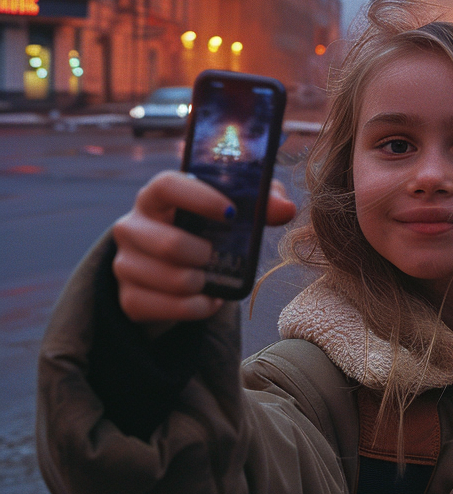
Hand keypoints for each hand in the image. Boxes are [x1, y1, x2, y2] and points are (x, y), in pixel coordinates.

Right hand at [111, 171, 296, 330]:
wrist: (178, 269)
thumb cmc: (209, 228)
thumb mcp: (237, 209)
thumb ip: (263, 201)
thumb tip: (285, 209)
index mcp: (157, 195)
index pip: (166, 185)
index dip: (199, 197)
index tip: (231, 213)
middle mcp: (132, 226)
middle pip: (168, 244)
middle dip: (204, 254)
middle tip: (216, 255)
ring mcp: (125, 264)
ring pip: (170, 279)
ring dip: (201, 282)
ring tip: (212, 277)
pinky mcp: (129, 298)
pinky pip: (166, 308)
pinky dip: (196, 307)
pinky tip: (206, 298)